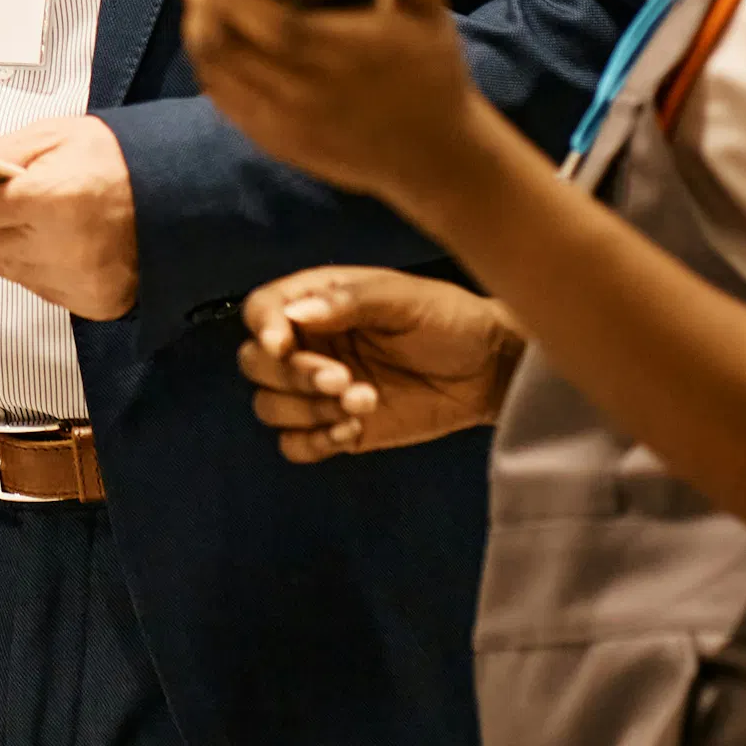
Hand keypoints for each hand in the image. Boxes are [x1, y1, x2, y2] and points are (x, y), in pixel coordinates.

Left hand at [180, 0, 479, 200]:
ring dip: (198, 26)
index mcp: (339, 53)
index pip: (261, 18)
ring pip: (213, 69)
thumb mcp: (432, 6)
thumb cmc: (431, 71)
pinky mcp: (273, 141)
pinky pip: (221, 97)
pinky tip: (214, 36)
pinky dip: (208, 62)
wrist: (433, 156)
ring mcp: (284, 122)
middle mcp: (305, 92)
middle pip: (223, 42)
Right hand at [237, 265, 527, 462]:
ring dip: (308, 410)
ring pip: (271, 406)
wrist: (488, 373)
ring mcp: (318, 391)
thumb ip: (351, 301)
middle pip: (257, 364)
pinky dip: (314, 442)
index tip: (283, 346)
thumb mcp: (405, 300)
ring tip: (364, 401)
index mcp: (319, 301)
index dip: (264, 327)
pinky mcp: (335, 428)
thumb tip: (297, 314)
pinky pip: (295, 445)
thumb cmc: (450, 320)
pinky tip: (353, 430)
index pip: (263, 309)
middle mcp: (309, 344)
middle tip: (342, 379)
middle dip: (293, 375)